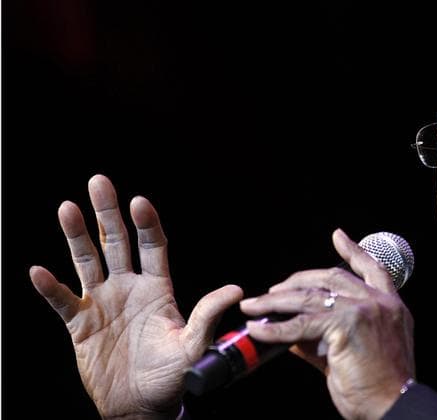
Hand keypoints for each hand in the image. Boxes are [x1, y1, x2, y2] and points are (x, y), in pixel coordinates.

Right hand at [30, 175, 242, 418]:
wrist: (142, 405)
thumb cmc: (173, 375)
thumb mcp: (194, 346)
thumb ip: (208, 316)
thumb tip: (236, 290)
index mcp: (158, 288)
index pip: (153, 247)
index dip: (146, 224)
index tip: (139, 202)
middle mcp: (128, 288)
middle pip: (116, 243)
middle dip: (108, 213)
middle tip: (99, 181)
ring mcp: (102, 304)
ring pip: (87, 262)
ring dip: (76, 236)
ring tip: (67, 208)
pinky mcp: (80, 325)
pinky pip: (62, 302)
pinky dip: (50, 288)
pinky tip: (39, 271)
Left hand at [240, 229, 414, 419]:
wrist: (393, 405)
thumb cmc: (380, 386)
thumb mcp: (359, 352)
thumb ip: (326, 337)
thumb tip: (292, 334)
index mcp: (391, 306)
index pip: (372, 268)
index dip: (353, 251)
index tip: (337, 236)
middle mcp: (380, 303)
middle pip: (332, 277)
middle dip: (297, 280)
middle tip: (273, 290)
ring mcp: (364, 311)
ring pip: (311, 297)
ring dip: (276, 301)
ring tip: (254, 306)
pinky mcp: (346, 326)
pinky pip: (301, 324)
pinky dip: (276, 327)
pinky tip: (258, 328)